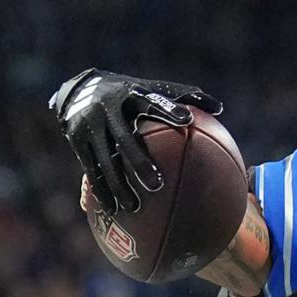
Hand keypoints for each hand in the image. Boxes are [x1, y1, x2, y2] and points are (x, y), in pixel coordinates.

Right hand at [49, 68, 223, 213]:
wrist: (77, 90)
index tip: (186, 121)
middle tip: (157, 184)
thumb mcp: (148, 88)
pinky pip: (90, 168)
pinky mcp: (76, 139)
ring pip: (106, 159)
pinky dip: (100, 189)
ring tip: (133, 207)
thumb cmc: (127, 94)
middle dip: (139, 161)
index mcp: (132, 93)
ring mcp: (90, 124)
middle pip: (125, 138)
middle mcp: (109, 108)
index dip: (168, 110)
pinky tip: (111, 208)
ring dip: (119, 184)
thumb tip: (220, 108)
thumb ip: (181, 97)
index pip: (153, 100)